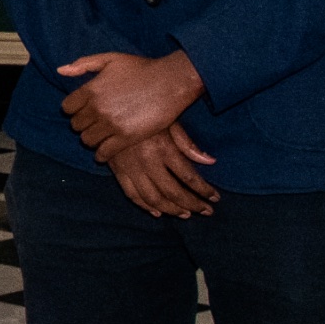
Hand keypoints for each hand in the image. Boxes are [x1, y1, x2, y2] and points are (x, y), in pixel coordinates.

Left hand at [58, 47, 205, 151]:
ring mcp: (111, 124)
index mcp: (90, 90)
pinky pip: (104, 153)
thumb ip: (83, 64)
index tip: (82, 110)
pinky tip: (104, 152)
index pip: (67, 107)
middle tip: (92, 123)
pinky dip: (101, 154)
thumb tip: (60, 70)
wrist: (171, 82)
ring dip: (91, 139)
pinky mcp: (127, 138)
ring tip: (99, 136)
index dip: (73, 109)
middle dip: (82, 124)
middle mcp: (97, 108)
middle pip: (76, 125)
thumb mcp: (111, 59)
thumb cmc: (142, 68)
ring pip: (87, 140)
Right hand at [99, 122, 221, 218]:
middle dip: (193, 204)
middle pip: (173, 192)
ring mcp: (131, 168)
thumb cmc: (145, 112)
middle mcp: (147, 161)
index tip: (215, 198)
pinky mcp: (117, 170)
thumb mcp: (169, 121)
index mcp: (163, 148)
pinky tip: (157, 212)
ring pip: (153, 198)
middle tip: (206, 211)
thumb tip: (210, 162)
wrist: (109, 109)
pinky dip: (145, 206)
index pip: (189, 177)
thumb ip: (188, 144)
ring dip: (172, 210)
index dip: (204, 190)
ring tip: (186, 214)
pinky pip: (132, 195)